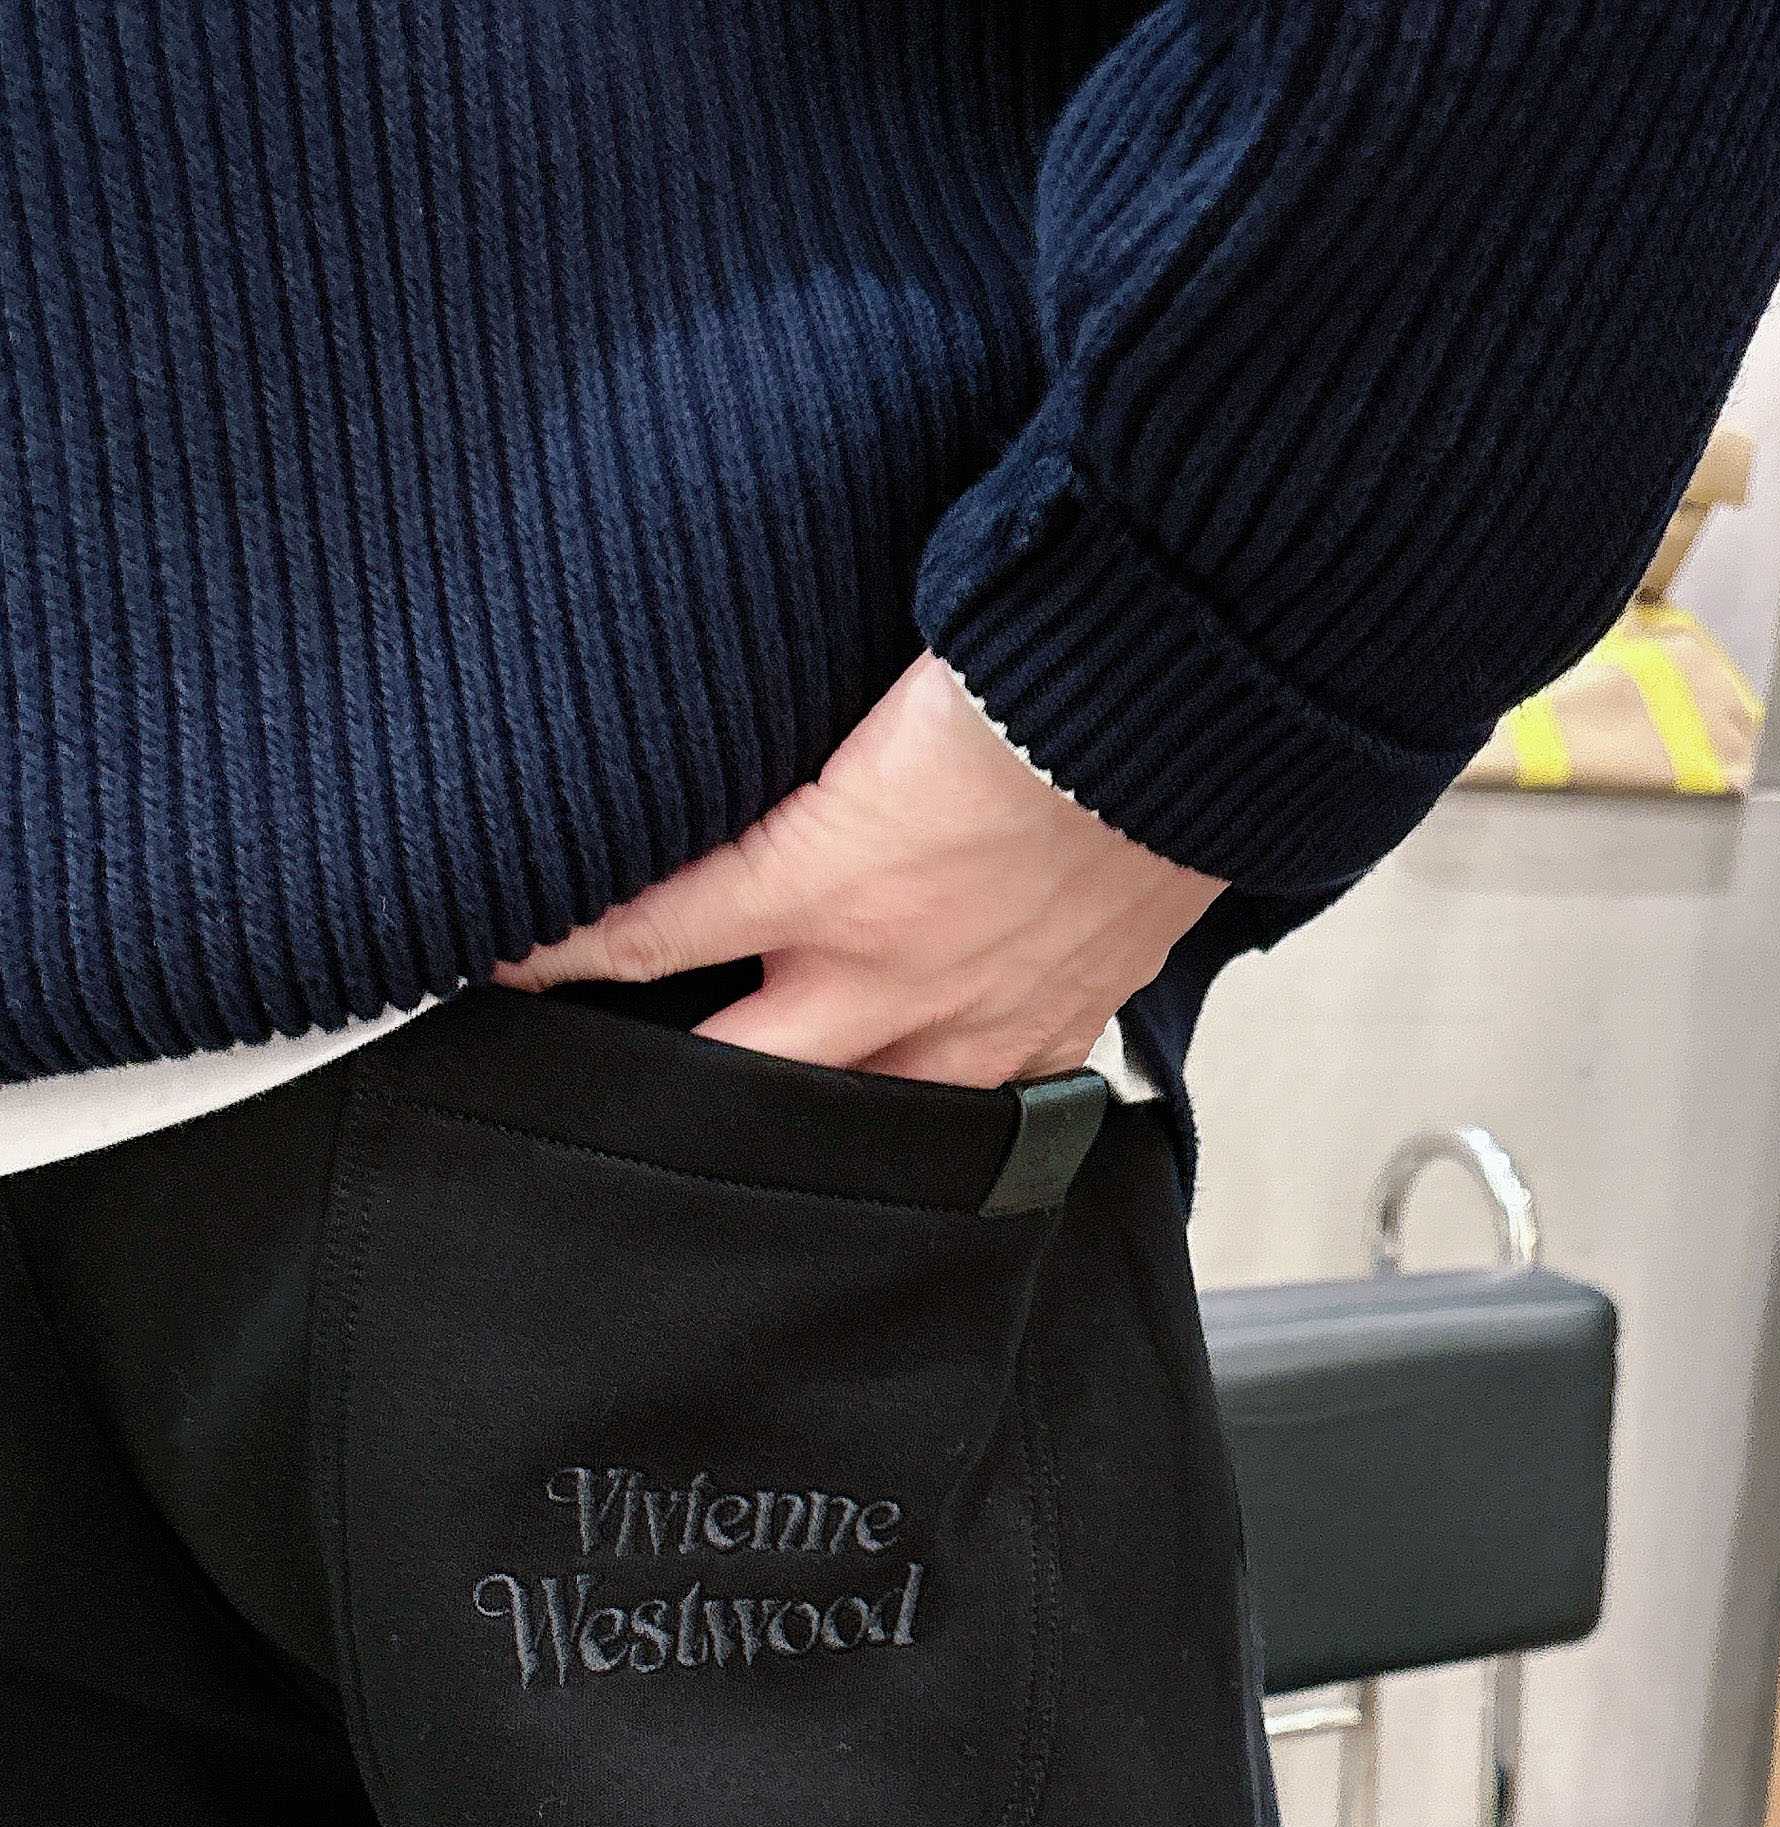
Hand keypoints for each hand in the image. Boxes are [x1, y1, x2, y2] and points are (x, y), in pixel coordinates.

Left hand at [494, 654, 1224, 1084]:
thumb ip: (780, 705)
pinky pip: (995, 1110)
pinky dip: (946, 1119)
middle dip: (661, 1095)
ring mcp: (985, 1017)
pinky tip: (912, 1121)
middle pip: (732, 1080)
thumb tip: (705, 692)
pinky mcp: (1067, 1016)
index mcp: (826, 879)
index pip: (642, 938)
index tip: (488, 973)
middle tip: (595, 1100)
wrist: (1202, 683)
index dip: (552, 962)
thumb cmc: (1047, 642)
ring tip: (744, 1144)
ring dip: (798, 1135)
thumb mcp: (876, 666)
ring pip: (860, 1127)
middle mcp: (893, 977)